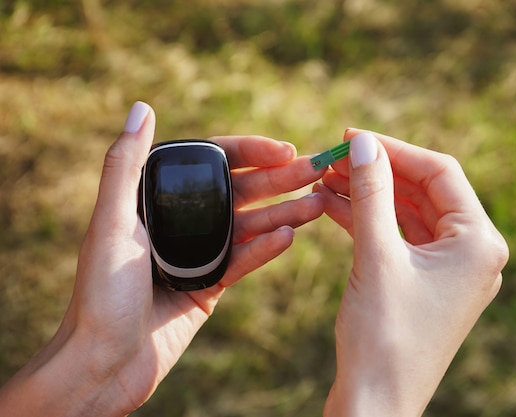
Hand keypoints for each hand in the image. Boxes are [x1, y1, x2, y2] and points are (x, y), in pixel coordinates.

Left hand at [0, 102, 324, 416]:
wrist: (106, 363)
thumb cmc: (100, 294)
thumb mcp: (110, 223)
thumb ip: (126, 165)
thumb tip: (141, 107)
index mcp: (156, 198)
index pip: (212, 163)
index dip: (249, 152)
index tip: (283, 149)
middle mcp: (181, 220)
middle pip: (239, 192)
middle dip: (278, 180)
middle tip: (316, 170)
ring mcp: (199, 253)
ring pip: (249, 225)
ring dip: (284, 212)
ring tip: (319, 202)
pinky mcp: (211, 284)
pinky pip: (245, 261)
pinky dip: (266, 248)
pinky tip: (291, 234)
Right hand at [316, 130, 508, 415]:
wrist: (375, 403)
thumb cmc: (383, 336)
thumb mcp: (376, 255)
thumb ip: (371, 193)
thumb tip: (363, 142)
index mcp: (479, 243)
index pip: (440, 173)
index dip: (394, 149)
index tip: (352, 136)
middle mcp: (472, 253)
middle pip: (424, 191)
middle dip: (377, 172)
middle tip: (334, 156)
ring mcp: (448, 269)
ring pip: (407, 214)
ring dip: (369, 195)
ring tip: (327, 177)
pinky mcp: (424, 282)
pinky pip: (398, 238)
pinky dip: (368, 221)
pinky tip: (333, 205)